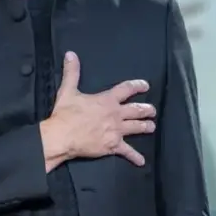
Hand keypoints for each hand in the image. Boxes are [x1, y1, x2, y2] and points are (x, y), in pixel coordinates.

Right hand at [40, 51, 155, 169]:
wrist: (63, 136)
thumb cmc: (65, 114)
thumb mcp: (68, 90)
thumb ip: (72, 72)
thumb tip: (70, 54)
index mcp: (107, 100)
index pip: (126, 89)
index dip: (137, 86)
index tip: (146, 85)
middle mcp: (115, 114)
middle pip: (136, 110)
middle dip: (146, 109)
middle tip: (152, 110)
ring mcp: (116, 131)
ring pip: (136, 128)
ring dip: (145, 126)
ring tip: (152, 126)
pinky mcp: (113, 146)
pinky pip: (127, 151)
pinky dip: (135, 157)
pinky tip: (142, 161)